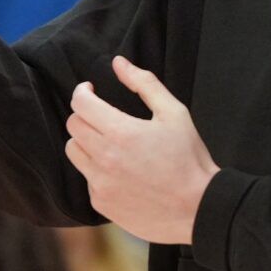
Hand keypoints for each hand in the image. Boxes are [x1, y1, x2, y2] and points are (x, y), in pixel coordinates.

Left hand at [65, 57, 216, 245]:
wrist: (198, 207)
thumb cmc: (189, 158)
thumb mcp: (174, 112)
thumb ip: (144, 83)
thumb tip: (119, 63)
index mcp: (120, 132)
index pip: (80, 104)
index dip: (82, 92)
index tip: (90, 90)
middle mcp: (104, 158)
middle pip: (73, 126)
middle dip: (84, 114)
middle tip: (103, 115)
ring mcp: (100, 183)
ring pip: (74, 152)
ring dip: (85, 141)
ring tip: (109, 142)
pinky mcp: (101, 203)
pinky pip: (86, 178)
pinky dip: (96, 170)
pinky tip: (120, 170)